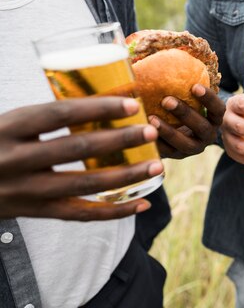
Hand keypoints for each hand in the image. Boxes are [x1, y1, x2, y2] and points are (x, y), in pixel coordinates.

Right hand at [0, 97, 163, 220]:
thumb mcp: (6, 123)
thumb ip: (41, 117)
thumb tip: (98, 101)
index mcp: (7, 127)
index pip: (59, 114)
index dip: (97, 108)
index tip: (131, 104)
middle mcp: (14, 159)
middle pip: (78, 149)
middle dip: (120, 140)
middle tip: (151, 132)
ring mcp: (24, 190)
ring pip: (84, 185)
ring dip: (126, 176)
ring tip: (157, 166)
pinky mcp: (33, 212)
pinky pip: (80, 215)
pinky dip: (114, 211)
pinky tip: (141, 204)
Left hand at [149, 84, 224, 158]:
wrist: (182, 132)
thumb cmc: (186, 104)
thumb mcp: (191, 97)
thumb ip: (185, 84)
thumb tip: (168, 57)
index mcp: (215, 119)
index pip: (218, 109)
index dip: (209, 99)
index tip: (194, 86)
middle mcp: (208, 136)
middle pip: (202, 127)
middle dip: (185, 114)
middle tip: (166, 100)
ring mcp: (194, 148)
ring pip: (185, 144)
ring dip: (169, 131)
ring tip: (151, 118)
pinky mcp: (178, 157)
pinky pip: (168, 153)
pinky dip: (156, 142)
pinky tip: (144, 131)